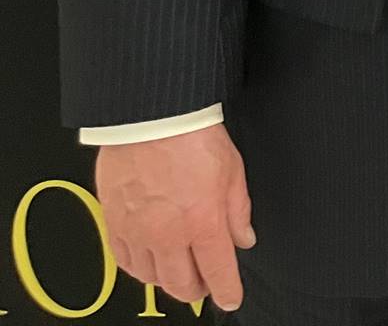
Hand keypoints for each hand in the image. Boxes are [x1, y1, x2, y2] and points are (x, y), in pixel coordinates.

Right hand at [96, 124, 253, 310]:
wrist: (151, 118)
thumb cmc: (192, 137)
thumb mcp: (233, 172)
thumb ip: (238, 211)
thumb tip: (243, 238)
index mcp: (203, 222)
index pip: (218, 272)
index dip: (227, 291)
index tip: (231, 298)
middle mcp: (168, 234)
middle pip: (181, 284)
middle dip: (197, 291)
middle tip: (206, 285)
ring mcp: (137, 232)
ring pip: (151, 278)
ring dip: (168, 281)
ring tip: (180, 271)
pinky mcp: (114, 224)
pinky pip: (124, 261)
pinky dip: (139, 268)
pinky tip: (150, 262)